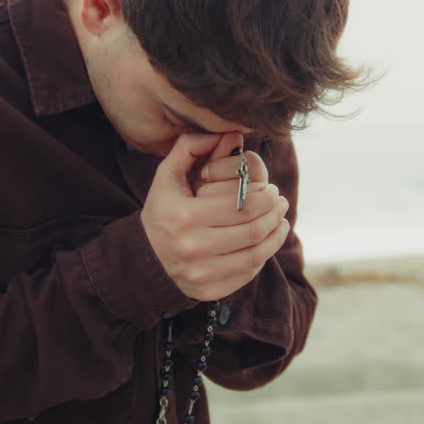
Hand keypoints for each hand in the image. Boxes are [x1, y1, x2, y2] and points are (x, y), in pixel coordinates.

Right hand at [141, 132, 290, 301]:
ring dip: (275, 234)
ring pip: (256, 253)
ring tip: (280, 220)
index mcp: (184, 215)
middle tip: (279, 200)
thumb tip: (230, 132)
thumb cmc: (162, 211)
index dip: (265, 195)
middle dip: (273, 212)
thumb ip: (192, 148)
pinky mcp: (210, 291)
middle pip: (252, 228)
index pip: (241, 204)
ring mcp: (202, 273)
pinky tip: (267, 240)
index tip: (272, 188)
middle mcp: (193, 247)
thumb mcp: (167, 176)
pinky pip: (248, 272)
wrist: (143, 259)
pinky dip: (264, 255)